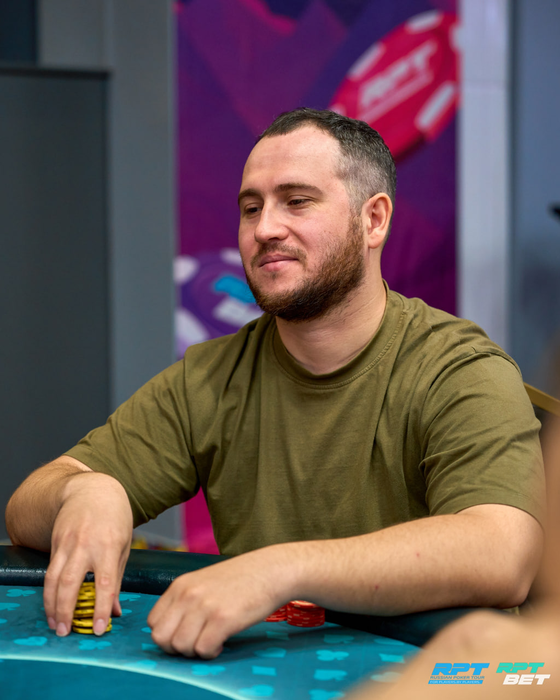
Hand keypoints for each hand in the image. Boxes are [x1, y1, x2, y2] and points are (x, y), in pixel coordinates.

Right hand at [43, 471, 132, 637]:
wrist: (93, 490)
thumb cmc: (115, 519)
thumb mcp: (123, 546)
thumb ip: (117, 579)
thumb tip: (116, 611)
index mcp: (108, 546)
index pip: (105, 583)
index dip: (102, 607)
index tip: (101, 629)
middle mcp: (85, 545)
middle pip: (70, 582)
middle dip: (66, 610)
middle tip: (66, 632)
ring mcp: (67, 543)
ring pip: (53, 579)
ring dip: (51, 605)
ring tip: (55, 625)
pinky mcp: (56, 542)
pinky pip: (50, 571)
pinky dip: (49, 591)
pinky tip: (52, 606)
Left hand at [148, 546, 295, 657]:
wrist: (271, 570)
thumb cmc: (241, 579)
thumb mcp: (204, 582)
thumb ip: (185, 601)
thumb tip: (171, 632)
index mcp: (180, 585)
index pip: (153, 622)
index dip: (168, 634)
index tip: (186, 633)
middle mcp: (188, 594)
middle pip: (161, 638)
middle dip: (176, 647)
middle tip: (197, 641)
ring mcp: (204, 606)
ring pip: (180, 647)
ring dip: (195, 651)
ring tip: (212, 639)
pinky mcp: (223, 619)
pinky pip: (203, 650)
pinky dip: (212, 652)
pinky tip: (223, 641)